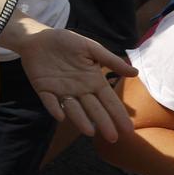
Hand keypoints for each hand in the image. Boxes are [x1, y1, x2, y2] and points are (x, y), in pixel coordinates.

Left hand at [14, 24, 137, 141]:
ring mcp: (61, 91)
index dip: (118, 114)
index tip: (128, 129)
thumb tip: (135, 72)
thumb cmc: (66, 42)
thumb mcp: (91, 48)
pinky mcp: (44, 89)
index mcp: (93, 81)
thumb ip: (110, 60)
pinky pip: (50, 101)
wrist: (38, 37)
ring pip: (73, 108)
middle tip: (112, 138)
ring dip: (80, 120)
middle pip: (94, 109)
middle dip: (103, 123)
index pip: (109, 101)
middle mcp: (79, 90)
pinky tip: (61, 116)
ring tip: (89, 131)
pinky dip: (54, 108)